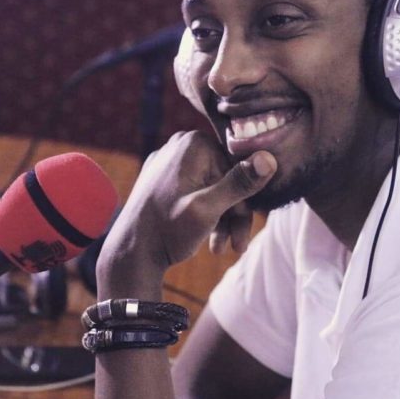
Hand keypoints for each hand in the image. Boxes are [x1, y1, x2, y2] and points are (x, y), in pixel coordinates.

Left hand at [96, 131, 276, 297]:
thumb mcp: (209, 209)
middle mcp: (180, 144)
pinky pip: (196, 190)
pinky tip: (209, 239)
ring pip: (212, 187)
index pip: (236, 167)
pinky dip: (206, 213)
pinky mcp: (164, 178)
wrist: (130, 255)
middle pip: (226, 178)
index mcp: (192, 144)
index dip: (244, 199)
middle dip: (233, 214)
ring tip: (220, 248)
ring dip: (222, 218)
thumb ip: (240, 183)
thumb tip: (270, 158)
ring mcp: (170, 162)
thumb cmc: (168, 231)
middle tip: (237, 244)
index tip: (244, 227)